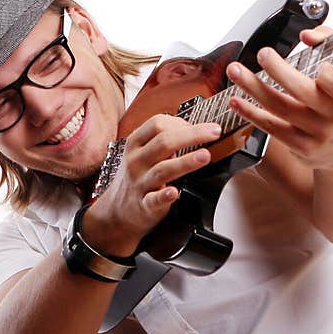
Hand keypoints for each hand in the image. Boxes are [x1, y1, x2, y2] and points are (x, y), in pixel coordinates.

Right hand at [81, 115, 221, 255]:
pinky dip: (164, 197)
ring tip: (205, 156)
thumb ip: (161, 139)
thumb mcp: (141, 152)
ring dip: (185, 162)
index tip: (202, 127)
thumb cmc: (136, 177)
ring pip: (163, 169)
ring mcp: (139, 183)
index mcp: (136, 143)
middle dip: (193, 134)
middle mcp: (136, 161)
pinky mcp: (144, 205)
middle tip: (215, 132)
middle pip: (164, 142)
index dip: (182, 122)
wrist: (116, 211)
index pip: (157, 124)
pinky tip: (175, 193)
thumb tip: (194, 127)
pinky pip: (154, 200)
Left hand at [225, 26, 332, 172]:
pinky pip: (271, 127)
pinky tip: (236, 100)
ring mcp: (318, 133)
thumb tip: (308, 34)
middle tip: (263, 54)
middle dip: (279, 71)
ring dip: (254, 87)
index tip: (316, 64)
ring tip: (235, 71)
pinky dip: (251, 112)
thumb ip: (329, 45)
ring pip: (281, 108)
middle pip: (304, 92)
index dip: (328, 76)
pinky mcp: (301, 147)